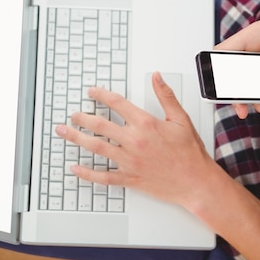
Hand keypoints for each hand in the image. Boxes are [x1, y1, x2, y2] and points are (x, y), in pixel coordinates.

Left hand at [55, 72, 222, 208]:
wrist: (195, 182)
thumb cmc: (190, 153)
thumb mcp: (180, 119)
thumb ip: (166, 96)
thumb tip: (157, 77)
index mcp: (145, 124)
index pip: (116, 103)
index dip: (100, 95)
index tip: (91, 92)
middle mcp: (134, 141)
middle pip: (100, 125)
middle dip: (82, 118)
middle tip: (72, 114)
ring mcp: (129, 161)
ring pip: (96, 148)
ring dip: (77, 139)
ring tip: (64, 133)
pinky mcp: (130, 178)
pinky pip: (103, 177)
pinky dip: (87, 173)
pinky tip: (75, 168)